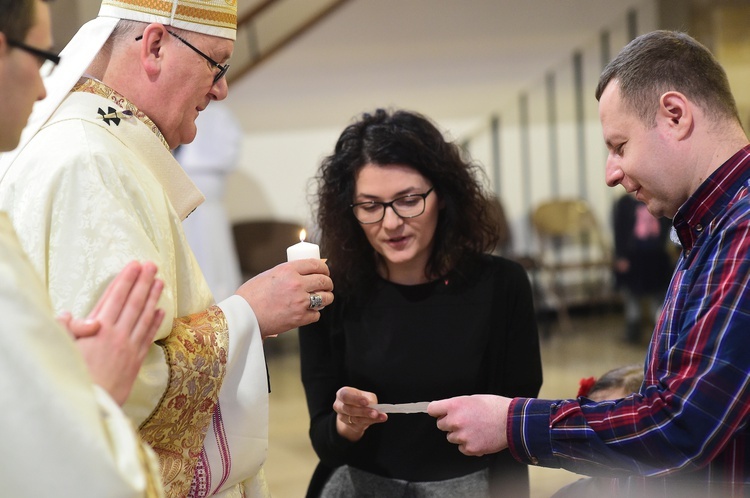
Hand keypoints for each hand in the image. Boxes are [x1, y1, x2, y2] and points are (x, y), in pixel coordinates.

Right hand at [70, 261, 164, 404]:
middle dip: (143, 281)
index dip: (125, 280)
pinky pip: (148, 336)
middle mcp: (116, 334)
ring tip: (160, 281)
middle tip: (152, 265)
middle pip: (133, 302)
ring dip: (153, 297)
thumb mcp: (63, 347)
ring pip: (144, 316)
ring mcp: (129, 347)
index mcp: (97, 328)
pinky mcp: (136, 360)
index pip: (115, 297)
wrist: (90, 404)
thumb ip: (66, 327)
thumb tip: (71, 313)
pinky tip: (161, 310)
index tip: (134, 265)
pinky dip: (155, 322)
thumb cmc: (72, 375)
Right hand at [235, 259, 333, 338]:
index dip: (324, 268)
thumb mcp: (269, 275)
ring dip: (326, 298)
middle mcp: (296, 284)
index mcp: (288, 270)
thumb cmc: (251, 296)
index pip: (315, 264)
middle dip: (328, 283)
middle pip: (324, 280)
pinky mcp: (300, 318)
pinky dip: (314, 314)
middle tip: (327, 285)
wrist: (243, 316)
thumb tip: (304, 272)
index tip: (325, 271)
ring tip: (323, 298)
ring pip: (325, 298)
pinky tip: (308, 312)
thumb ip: (287, 273)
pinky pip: (316, 315)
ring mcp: (299, 301)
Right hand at [333, 386, 387, 441]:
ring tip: (381, 416)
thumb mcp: (365, 395)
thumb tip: (375, 407)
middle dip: (364, 411)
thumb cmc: (360, 399)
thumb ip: (369, 399)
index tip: (366, 402)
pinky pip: (360, 425)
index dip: (355, 400)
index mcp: (341, 394)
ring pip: (356, 419)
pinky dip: (371, 422)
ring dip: (369, 418)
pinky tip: (380, 419)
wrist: (355, 409)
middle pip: (350, 410)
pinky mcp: (350, 426)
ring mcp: (343, 417)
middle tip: (375, 412)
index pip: (345, 397)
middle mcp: (339, 406)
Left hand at [428, 395, 510, 455]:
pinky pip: (461, 448)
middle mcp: (455, 421)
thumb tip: (446, 410)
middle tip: (464, 420)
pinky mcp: (470, 448)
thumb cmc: (494, 407)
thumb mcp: (472, 399)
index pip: (432, 409)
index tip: (439, 413)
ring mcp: (462, 436)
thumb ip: (456, 405)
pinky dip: (468, 445)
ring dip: (459, 435)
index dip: (437, 411)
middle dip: (449, 423)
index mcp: (455, 405)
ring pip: (451, 437)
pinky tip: (479, 437)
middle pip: (440, 425)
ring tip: (475, 428)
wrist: (512, 422)